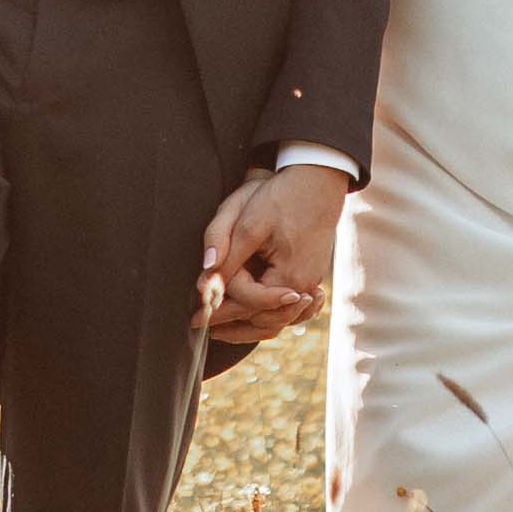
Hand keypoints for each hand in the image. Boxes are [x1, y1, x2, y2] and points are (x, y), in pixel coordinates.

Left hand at [195, 163, 350, 344]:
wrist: (317, 181)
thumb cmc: (281, 197)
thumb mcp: (248, 221)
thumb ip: (226, 253)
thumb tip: (205, 281)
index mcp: (290, 275)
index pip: (249, 302)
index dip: (219, 307)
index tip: (195, 315)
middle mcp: (304, 286)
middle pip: (264, 320)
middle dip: (232, 326)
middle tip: (201, 327)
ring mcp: (310, 282)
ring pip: (278, 319)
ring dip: (249, 327)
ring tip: (222, 329)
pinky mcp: (310, 276)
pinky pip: (288, 308)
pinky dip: (268, 315)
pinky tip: (251, 317)